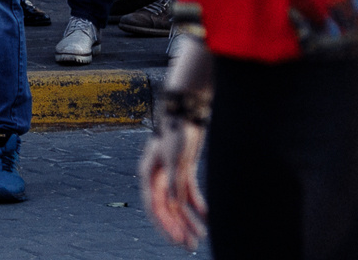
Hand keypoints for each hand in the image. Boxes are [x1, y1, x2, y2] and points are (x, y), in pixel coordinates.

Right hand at [139, 119, 207, 249]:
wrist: (187, 111)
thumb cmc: (178, 132)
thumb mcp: (176, 159)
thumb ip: (175, 182)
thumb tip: (174, 205)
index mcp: (149, 174)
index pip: (155, 206)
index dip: (165, 225)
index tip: (177, 241)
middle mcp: (158, 177)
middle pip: (166, 208)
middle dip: (177, 228)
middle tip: (189, 246)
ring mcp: (171, 175)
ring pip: (178, 204)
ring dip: (188, 220)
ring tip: (201, 237)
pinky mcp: (183, 171)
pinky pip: (189, 195)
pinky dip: (198, 207)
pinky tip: (208, 219)